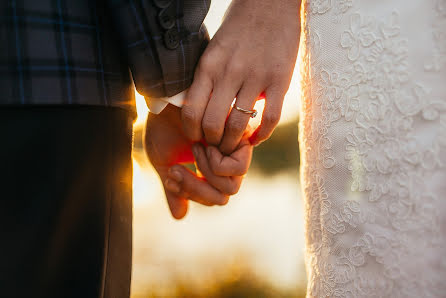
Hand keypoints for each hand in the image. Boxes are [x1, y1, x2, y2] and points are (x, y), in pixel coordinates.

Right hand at [145, 104, 252, 218]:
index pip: (211, 199)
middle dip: (196, 187)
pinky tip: (203, 143)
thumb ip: (175, 190)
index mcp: (210, 172)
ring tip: (194, 149)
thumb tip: (180, 217)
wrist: (167, 100)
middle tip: (177, 168)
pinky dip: (216, 162)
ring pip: (232, 187)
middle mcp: (225, 164)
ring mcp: (234, 153)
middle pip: (223, 196)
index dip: (190, 193)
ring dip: (206, 172)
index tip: (170, 175)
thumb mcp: (164, 164)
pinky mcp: (241, 140)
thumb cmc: (164, 128)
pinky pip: (237, 169)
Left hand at [181, 0, 300, 153]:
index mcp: (208, 66)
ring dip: (234, 143)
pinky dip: (261, 136)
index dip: (192, 132)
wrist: (270, 3)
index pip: (191, 111)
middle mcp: (229, 73)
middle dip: (212, 143)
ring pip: (239, 126)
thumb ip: (207, 78)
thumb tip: (200, 109)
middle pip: (212, 124)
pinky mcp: (280, 80)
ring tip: (234, 145)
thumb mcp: (213, 50)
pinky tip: (257, 139)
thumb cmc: (238, 27)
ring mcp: (255, 77)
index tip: (198, 138)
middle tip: (216, 146)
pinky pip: (270, 119)